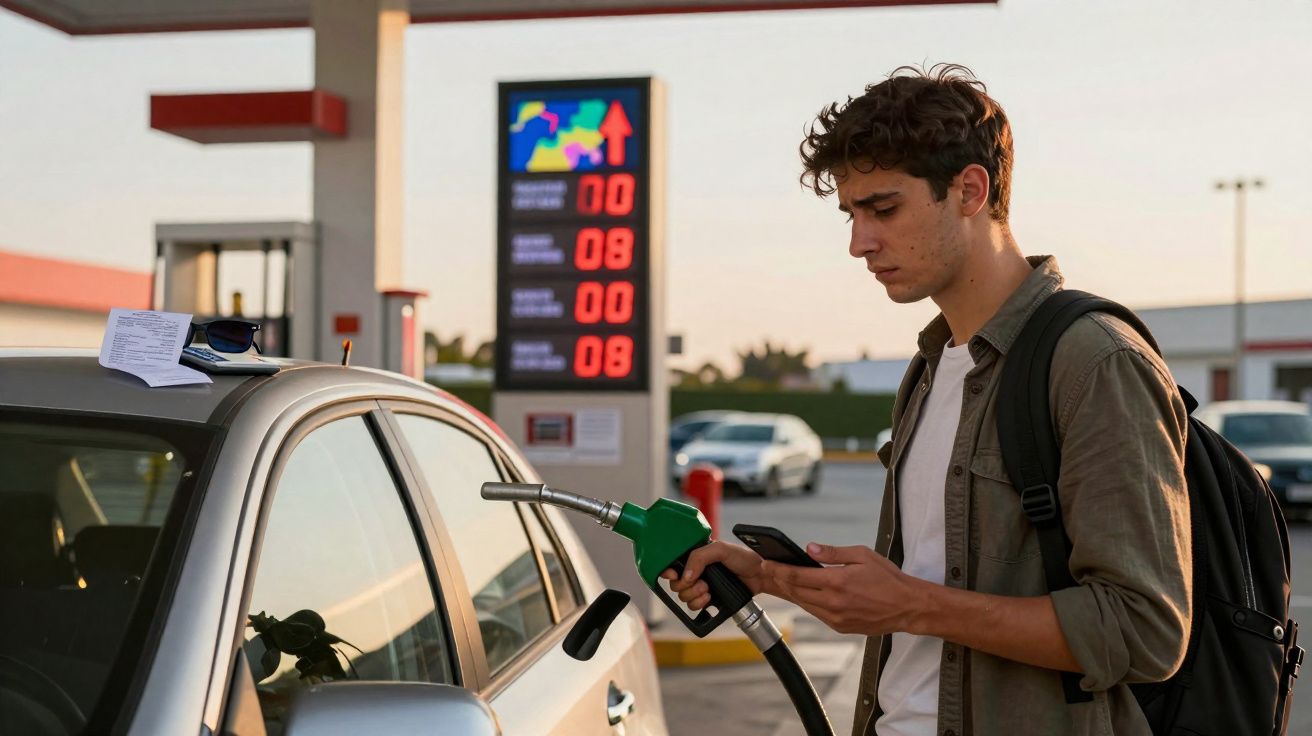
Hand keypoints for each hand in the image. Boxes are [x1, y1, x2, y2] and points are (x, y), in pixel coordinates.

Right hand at [660, 541, 765, 610]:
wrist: (760, 576)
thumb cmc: (743, 558)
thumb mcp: (720, 549)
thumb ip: (699, 557)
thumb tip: (685, 576)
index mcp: (696, 557)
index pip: (673, 564)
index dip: (668, 571)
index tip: (673, 575)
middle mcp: (697, 572)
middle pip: (676, 584)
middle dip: (686, 586)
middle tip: (702, 583)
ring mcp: (702, 586)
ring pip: (684, 597)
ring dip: (694, 596)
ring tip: (708, 591)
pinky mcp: (709, 599)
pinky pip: (694, 606)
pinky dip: (699, 605)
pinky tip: (710, 600)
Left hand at [764, 543, 928, 635]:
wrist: (907, 607)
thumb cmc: (888, 578)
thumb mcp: (862, 555)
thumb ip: (833, 553)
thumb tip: (809, 548)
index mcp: (837, 582)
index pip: (797, 576)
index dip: (778, 569)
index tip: (766, 563)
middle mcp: (833, 603)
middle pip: (796, 592)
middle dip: (781, 580)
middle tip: (771, 570)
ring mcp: (836, 618)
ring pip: (804, 604)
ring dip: (793, 592)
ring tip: (785, 580)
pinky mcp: (840, 627)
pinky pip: (817, 614)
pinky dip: (809, 602)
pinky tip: (806, 593)